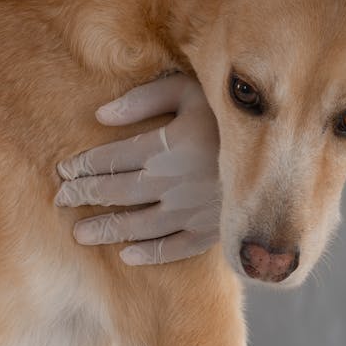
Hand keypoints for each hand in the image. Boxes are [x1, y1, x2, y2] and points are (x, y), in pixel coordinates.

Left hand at [55, 74, 219, 265]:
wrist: (284, 146)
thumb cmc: (231, 111)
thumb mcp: (190, 90)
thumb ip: (145, 98)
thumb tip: (101, 115)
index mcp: (164, 147)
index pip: (110, 159)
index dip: (83, 165)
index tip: (64, 170)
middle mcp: (172, 183)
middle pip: (117, 193)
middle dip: (85, 197)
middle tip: (61, 201)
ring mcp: (192, 210)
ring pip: (138, 225)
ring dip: (106, 229)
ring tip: (80, 234)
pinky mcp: (212, 229)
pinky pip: (174, 248)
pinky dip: (150, 253)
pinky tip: (129, 256)